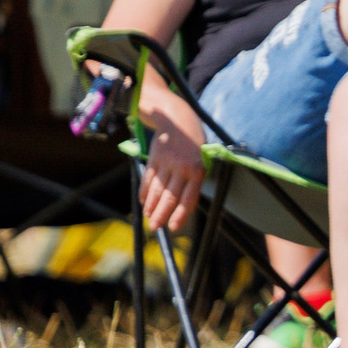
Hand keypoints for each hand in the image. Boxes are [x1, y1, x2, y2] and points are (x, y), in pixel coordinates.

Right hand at [140, 107, 205, 233]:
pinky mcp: (154, 158)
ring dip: (151, 206)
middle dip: (161, 215)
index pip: (188, 198)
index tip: (173, 227)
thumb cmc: (195, 142)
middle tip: (155, 228)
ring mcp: (166, 163)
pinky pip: (148, 179)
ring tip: (149, 218)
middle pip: (169, 197)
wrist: (178, 119)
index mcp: (197, 170)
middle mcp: (182, 168)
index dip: (180, 214)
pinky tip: (144, 202)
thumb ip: (195, 178)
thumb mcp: (203, 158)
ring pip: (157, 190)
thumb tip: (185, 201)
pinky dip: (145, 192)